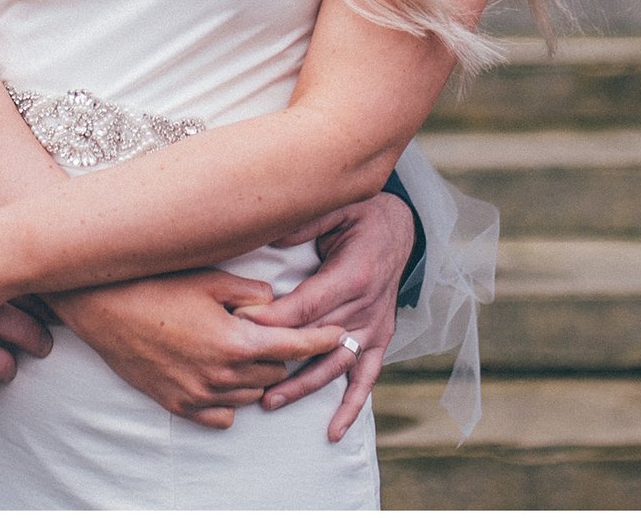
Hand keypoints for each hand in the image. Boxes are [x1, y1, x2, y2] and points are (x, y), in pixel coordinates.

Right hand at [54, 271, 348, 429]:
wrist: (102, 309)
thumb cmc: (156, 285)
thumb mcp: (210, 279)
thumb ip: (252, 293)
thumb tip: (275, 302)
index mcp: (236, 342)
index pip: (295, 345)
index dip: (322, 339)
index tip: (341, 334)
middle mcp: (222, 375)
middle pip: (276, 371)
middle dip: (282, 350)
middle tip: (274, 328)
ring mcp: (199, 395)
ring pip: (253, 393)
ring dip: (257, 372)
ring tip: (244, 346)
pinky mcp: (179, 405)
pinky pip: (223, 414)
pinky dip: (231, 397)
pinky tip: (222, 374)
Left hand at [241, 191, 414, 440]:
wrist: (400, 229)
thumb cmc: (360, 217)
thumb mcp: (335, 209)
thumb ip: (303, 225)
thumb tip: (270, 235)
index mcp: (351, 276)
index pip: (305, 305)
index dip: (273, 319)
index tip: (240, 328)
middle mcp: (364, 308)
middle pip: (315, 340)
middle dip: (276, 356)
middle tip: (240, 373)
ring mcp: (373, 328)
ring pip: (334, 365)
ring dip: (303, 386)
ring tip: (270, 402)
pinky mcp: (379, 340)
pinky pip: (366, 378)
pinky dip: (351, 406)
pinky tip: (333, 432)